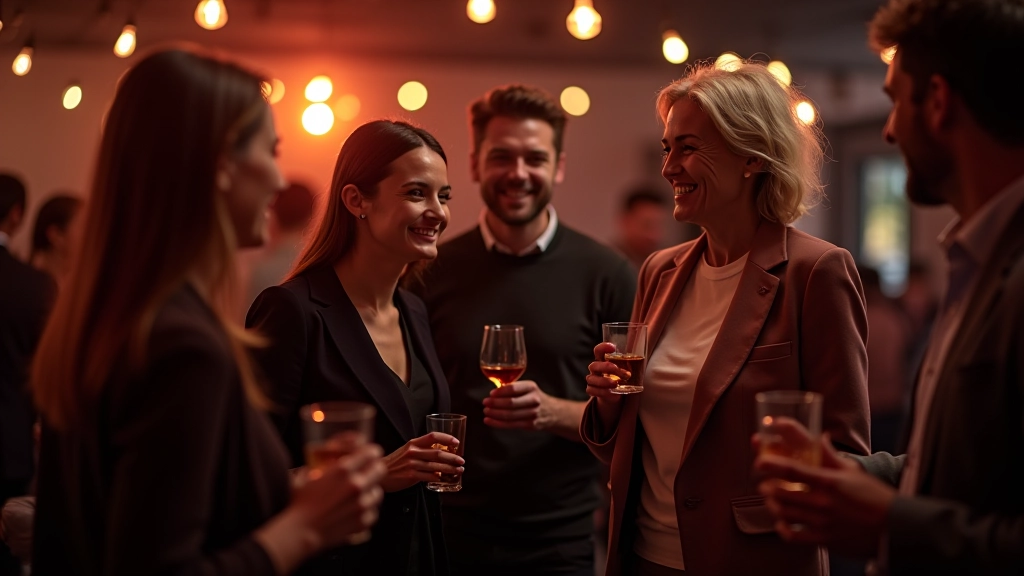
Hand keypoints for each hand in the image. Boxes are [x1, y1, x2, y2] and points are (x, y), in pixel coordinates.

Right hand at [289, 442, 386, 548]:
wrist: (300, 531)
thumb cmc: (299, 503)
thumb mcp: (307, 476)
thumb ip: (319, 467)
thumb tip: (323, 462)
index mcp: (343, 469)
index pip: (371, 453)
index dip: (371, 453)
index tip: (369, 455)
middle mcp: (356, 484)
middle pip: (380, 470)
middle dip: (374, 470)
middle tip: (367, 473)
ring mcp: (362, 504)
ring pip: (378, 492)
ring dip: (370, 492)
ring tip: (358, 496)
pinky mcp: (363, 521)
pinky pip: (373, 512)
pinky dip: (366, 511)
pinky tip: (354, 511)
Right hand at [381, 432, 464, 491]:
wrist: (382, 474)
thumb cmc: (396, 462)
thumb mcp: (407, 451)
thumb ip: (422, 450)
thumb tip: (442, 451)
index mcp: (413, 443)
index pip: (433, 436)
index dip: (446, 438)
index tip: (457, 442)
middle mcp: (413, 452)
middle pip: (437, 452)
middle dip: (453, 457)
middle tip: (462, 460)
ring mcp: (412, 464)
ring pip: (436, 466)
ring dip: (450, 468)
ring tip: (459, 470)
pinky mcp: (411, 476)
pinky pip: (428, 476)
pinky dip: (438, 477)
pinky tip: (444, 478)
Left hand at [483, 380, 555, 430]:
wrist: (553, 412)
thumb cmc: (534, 397)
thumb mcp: (528, 388)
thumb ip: (513, 388)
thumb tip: (493, 393)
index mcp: (531, 387)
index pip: (514, 388)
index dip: (500, 392)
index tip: (491, 394)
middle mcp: (534, 399)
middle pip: (511, 403)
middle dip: (495, 403)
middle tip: (485, 402)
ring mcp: (533, 413)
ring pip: (510, 415)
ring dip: (494, 414)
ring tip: (486, 411)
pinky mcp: (530, 425)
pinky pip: (511, 425)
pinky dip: (497, 423)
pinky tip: (488, 420)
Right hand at [585, 342, 628, 432]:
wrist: (614, 393)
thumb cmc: (621, 376)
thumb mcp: (626, 368)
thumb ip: (630, 362)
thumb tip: (644, 357)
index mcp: (602, 359)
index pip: (598, 350)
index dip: (603, 347)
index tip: (613, 347)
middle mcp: (595, 368)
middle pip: (595, 365)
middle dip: (607, 367)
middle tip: (623, 373)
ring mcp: (592, 379)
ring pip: (592, 379)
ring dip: (604, 381)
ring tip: (616, 384)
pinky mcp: (592, 390)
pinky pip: (592, 390)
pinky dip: (602, 392)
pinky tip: (611, 393)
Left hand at [754, 431, 894, 557]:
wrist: (895, 528)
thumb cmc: (875, 497)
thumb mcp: (853, 472)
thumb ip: (831, 455)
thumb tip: (819, 437)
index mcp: (829, 482)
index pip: (793, 470)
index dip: (772, 464)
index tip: (759, 461)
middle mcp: (823, 502)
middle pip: (782, 493)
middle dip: (768, 486)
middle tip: (765, 482)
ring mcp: (822, 522)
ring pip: (784, 513)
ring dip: (773, 505)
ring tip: (771, 499)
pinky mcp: (824, 540)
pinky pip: (794, 537)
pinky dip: (783, 529)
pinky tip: (782, 523)